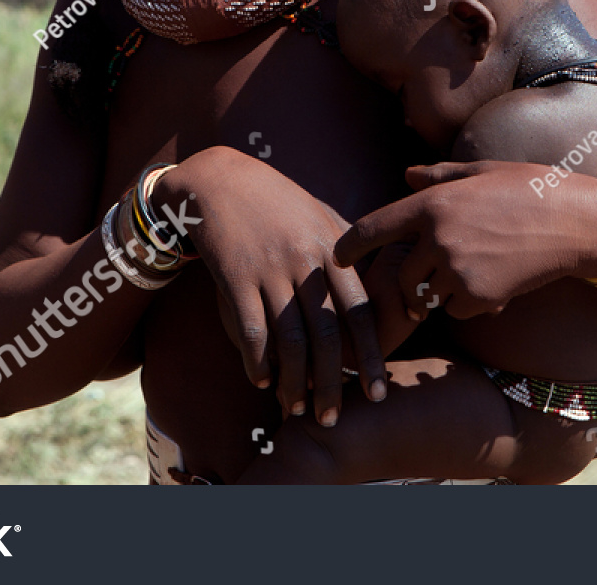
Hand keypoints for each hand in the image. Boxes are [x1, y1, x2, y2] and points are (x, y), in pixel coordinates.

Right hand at [168, 147, 386, 423]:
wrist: (219, 179)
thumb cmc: (275, 201)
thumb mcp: (319, 215)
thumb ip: (345, 252)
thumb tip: (373, 286)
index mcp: (330, 248)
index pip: (359, 311)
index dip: (370, 355)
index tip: (377, 391)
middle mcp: (304, 261)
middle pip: (326, 334)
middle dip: (332, 382)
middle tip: (333, 417)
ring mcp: (268, 269)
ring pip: (288, 339)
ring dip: (293, 381)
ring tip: (296, 407)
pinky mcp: (235, 277)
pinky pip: (249, 329)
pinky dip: (257, 361)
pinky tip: (261, 381)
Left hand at [335, 161, 596, 320]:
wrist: (575, 222)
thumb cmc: (531, 187)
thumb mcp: (481, 172)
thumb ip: (439, 178)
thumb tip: (407, 177)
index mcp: (433, 204)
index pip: (373, 229)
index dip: (350, 246)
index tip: (337, 259)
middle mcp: (438, 238)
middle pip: (401, 277)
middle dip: (410, 284)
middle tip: (427, 283)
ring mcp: (457, 269)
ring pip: (430, 296)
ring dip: (444, 292)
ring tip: (478, 271)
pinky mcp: (479, 295)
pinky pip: (459, 309)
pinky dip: (471, 303)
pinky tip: (497, 282)